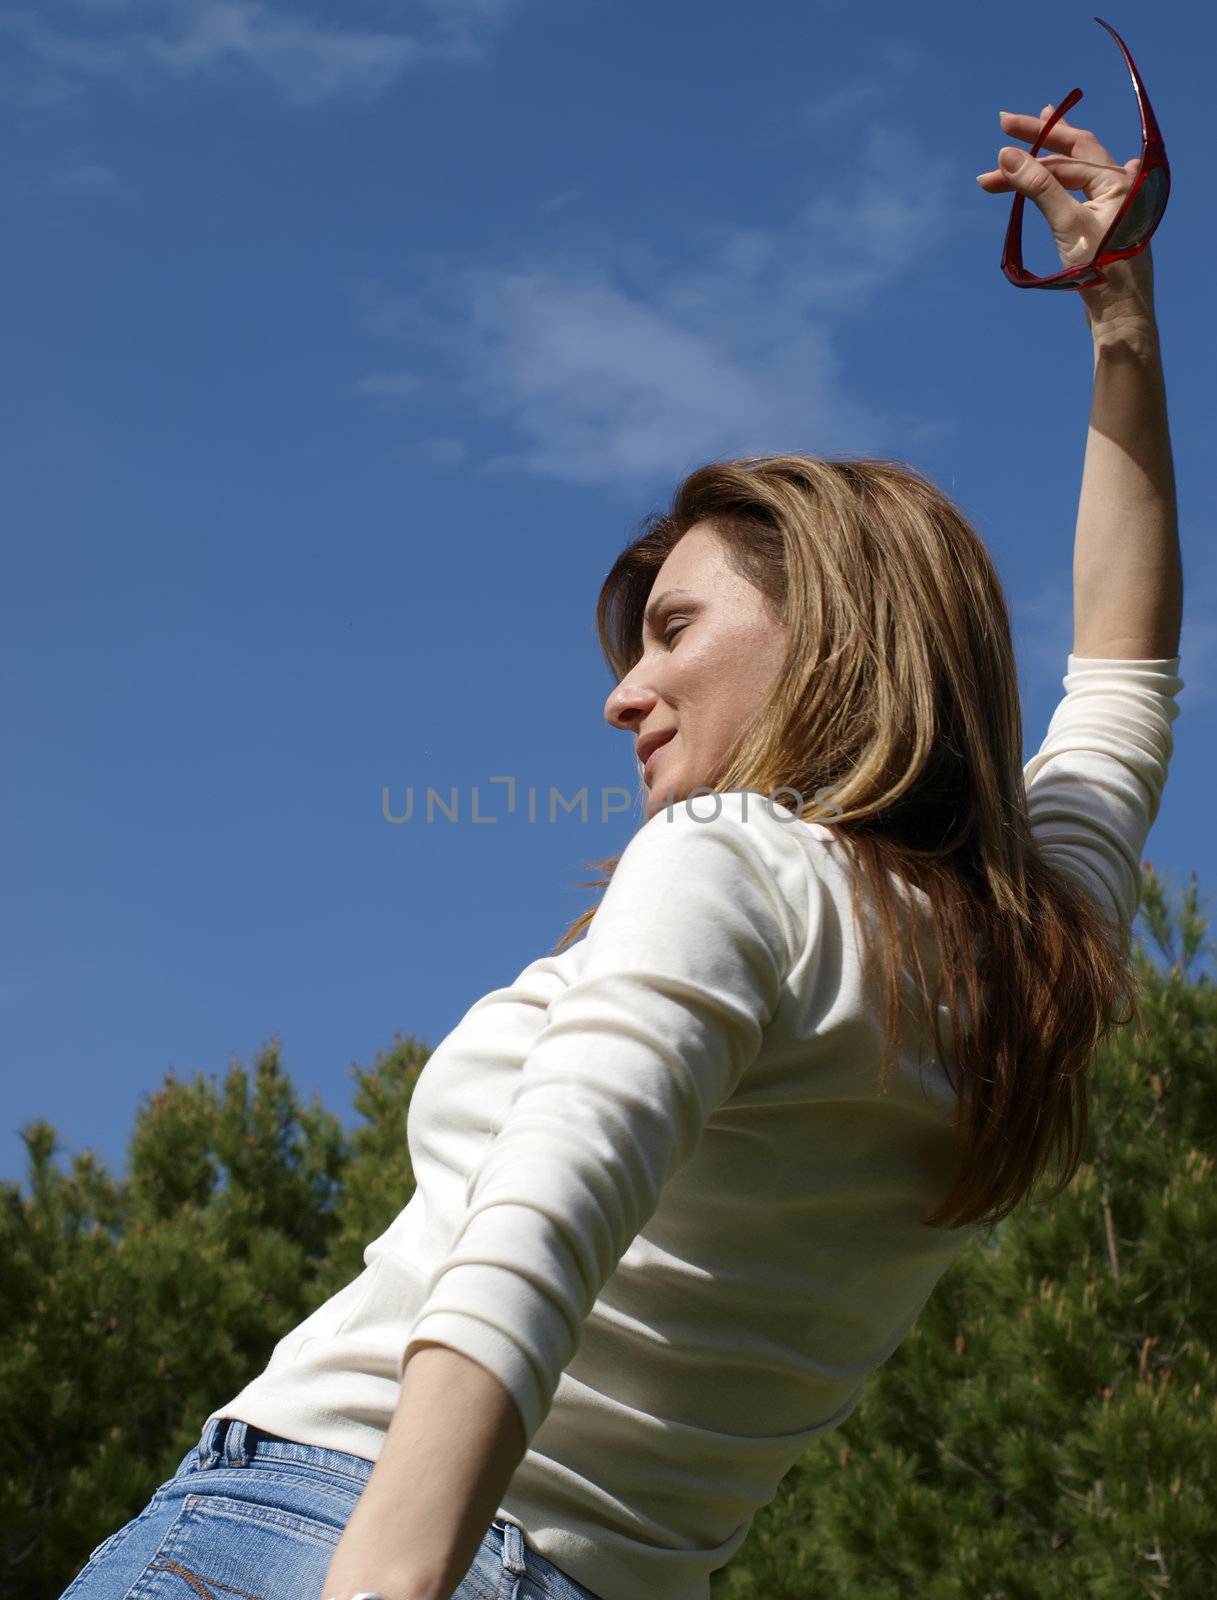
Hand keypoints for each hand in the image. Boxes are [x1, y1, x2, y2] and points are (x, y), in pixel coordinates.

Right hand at [977, 105, 1155, 326]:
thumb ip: (1038, 186)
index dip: (1030, 151)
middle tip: (1007, 123)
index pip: (1066, 156)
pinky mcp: (1107, 224)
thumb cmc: (1099, 269)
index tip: (997, 150)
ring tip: (1035, 138)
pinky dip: (1070, 178)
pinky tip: (1086, 167)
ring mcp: (1115, 204)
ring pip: (1077, 172)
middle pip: (1075, 152)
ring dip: (1048, 161)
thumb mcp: (1067, 223)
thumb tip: (1008, 154)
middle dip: (1040, 139)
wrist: (1120, 312)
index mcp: (1116, 179)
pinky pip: (1084, 190)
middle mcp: (1119, 185)